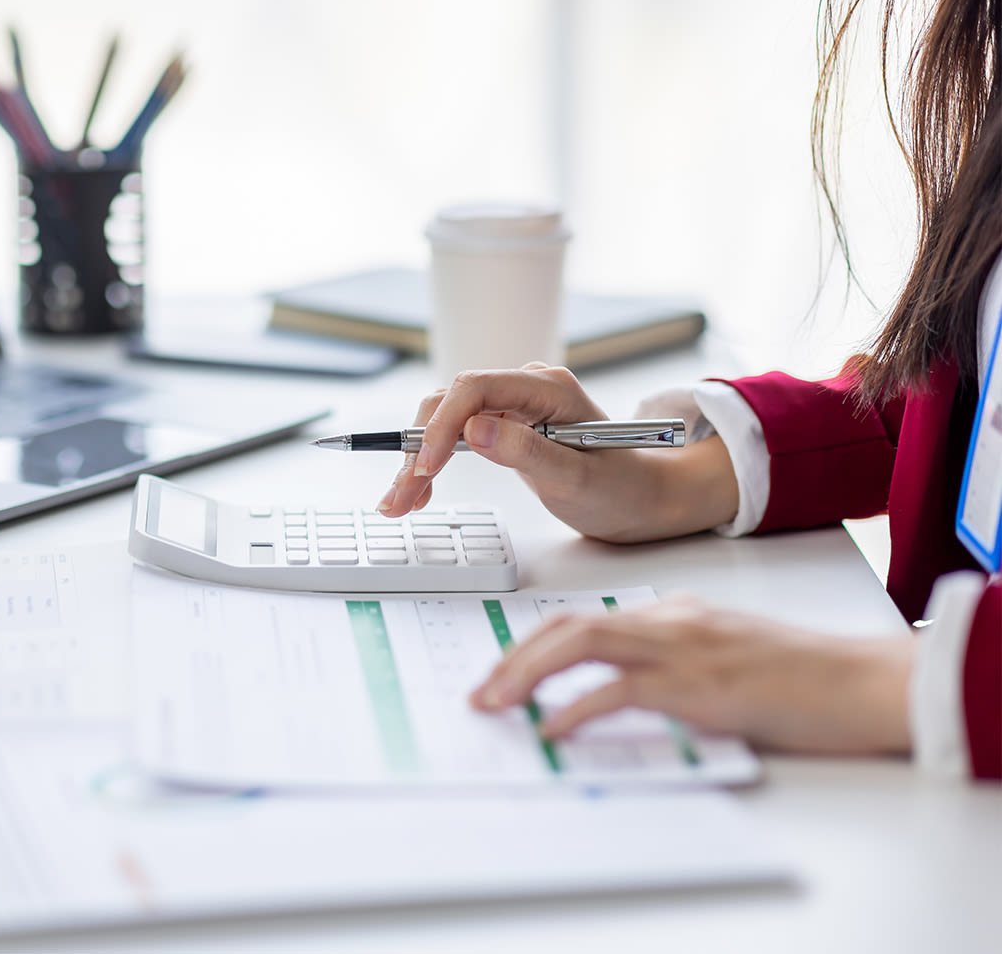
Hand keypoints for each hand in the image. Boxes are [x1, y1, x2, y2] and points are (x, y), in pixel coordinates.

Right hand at [374, 364, 738, 541]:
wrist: (641, 499)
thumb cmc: (620, 489)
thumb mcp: (577, 479)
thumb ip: (527, 452)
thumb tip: (474, 431)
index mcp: (548, 388)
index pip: (476, 388)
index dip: (443, 425)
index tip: (427, 469)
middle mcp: (525, 388)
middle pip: (450, 403)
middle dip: (420, 448)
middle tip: (400, 496)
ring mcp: (512, 405)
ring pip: (444, 421)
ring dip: (418, 460)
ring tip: (399, 503)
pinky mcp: (503, 426)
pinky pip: (454, 437)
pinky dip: (433, 465)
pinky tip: (418, 492)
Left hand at [469, 597, 913, 754]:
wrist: (862, 680)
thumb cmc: (802, 677)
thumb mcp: (724, 657)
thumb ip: (673, 664)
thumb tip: (617, 693)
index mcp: (672, 612)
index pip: (583, 618)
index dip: (532, 645)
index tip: (500, 673)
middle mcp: (669, 621)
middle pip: (568, 624)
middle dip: (513, 656)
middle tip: (480, 693)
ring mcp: (682, 648)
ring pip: (581, 643)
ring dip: (528, 673)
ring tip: (497, 704)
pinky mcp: (699, 685)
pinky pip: (620, 690)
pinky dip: (577, 708)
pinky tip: (553, 729)